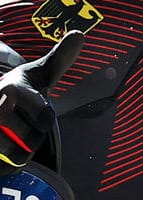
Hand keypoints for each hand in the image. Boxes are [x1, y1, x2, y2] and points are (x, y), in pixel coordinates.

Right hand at [0, 29, 83, 172]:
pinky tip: (3, 153)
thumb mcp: (38, 74)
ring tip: (13, 140)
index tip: (40, 115)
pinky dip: (4, 166)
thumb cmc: (19, 91)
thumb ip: (59, 59)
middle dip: (30, 139)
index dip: (46, 120)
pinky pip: (1, 165)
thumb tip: (79, 34)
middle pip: (27, 138)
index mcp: (12, 88)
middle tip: (25, 129)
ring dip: (16, 155)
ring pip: (11, 155)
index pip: (44, 116)